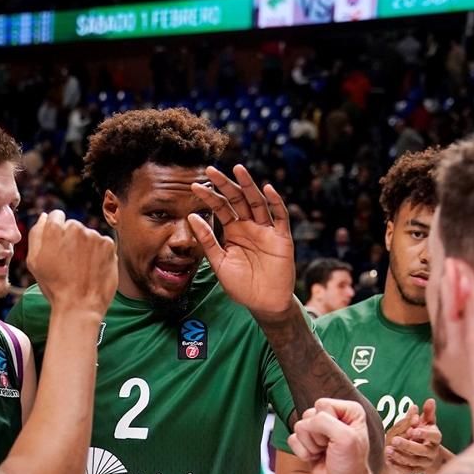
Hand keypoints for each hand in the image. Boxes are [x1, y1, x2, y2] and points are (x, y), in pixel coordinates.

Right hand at [27, 210, 117, 316]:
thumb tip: (45, 217)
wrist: (79, 307)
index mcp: (53, 228)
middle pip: (73, 226)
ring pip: (88, 235)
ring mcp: (93, 235)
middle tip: (69, 263)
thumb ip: (36, 234)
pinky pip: (102, 244)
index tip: (58, 248)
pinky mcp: (108, 244)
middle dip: (71, 239)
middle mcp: (74, 227)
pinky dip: (99, 254)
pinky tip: (93, 269)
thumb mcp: (34, 261)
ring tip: (81, 269)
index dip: (56, 233)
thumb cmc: (54, 286)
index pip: (56, 216)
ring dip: (86, 247)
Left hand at [188, 164, 295, 318]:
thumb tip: (190, 216)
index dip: (208, 196)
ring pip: (257, 202)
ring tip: (238, 169)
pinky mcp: (282, 238)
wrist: (263, 303)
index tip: (192, 186)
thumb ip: (206, 240)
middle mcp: (250, 226)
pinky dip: (275, 202)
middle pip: (238, 199)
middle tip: (210, 169)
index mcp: (234, 231)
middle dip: (225, 184)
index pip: (220, 208)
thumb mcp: (218, 262)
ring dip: (249, 185)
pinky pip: (280, 217)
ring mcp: (266, 230)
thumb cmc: (241, 285)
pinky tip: (267, 189)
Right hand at [288, 398, 375, 473]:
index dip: (326, 423)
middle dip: (316, 435)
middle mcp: (333, 416)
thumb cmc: (350, 464)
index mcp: (349, 410)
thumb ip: (324, 422)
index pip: (322, 404)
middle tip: (330, 447)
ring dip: (310, 445)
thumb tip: (305, 424)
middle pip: (308, 414)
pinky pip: (292, 439)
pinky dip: (302, 452)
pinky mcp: (307, 440)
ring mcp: (319, 429)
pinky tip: (315, 457)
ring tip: (324, 452)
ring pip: (299, 427)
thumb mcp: (345, 438)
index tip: (338, 438)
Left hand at [384, 399, 444, 473]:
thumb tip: (430, 400)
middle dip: (407, 445)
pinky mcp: (418, 471)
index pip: (434, 436)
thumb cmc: (425, 434)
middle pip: (422, 450)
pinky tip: (388, 460)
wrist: (429, 455)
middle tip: (394, 440)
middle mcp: (432, 451)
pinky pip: (409, 471)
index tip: (412, 430)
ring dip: (400, 456)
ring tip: (388, 450)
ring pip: (414, 461)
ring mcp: (426, 462)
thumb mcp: (427, 422)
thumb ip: (427, 412)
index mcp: (436, 438)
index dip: (424, 433)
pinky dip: (398, 466)